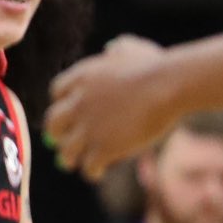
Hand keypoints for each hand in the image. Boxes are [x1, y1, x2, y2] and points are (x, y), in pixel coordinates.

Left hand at [45, 35, 175, 179]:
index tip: (67, 112)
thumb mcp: (132, 49)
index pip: (57, 92)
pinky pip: (88, 166)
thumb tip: (113, 48)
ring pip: (67, 150)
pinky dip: (91, 172)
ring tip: (71, 163)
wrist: (169, 85)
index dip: (61, 103)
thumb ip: (118, 50)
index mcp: (80, 78)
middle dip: (56, 133)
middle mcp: (76, 103)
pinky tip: (96, 174)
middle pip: (53, 123)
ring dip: (68, 158)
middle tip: (61, 141)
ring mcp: (87, 128)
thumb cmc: (157, 66)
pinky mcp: (102, 147)